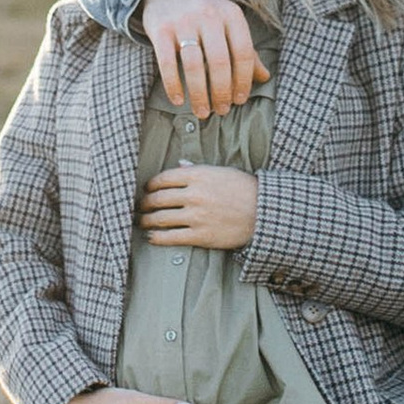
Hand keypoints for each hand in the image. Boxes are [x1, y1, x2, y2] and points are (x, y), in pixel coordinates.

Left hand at [137, 162, 259, 249]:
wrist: (263, 212)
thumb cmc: (244, 189)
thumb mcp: (222, 172)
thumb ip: (197, 169)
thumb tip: (180, 165)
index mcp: (198, 175)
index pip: (164, 178)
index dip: (150, 185)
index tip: (147, 189)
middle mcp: (194, 195)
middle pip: (158, 198)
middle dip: (145, 203)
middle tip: (140, 207)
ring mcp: (196, 216)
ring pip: (160, 218)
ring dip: (146, 220)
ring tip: (142, 221)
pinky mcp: (201, 235)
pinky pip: (171, 237)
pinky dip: (157, 238)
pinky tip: (152, 237)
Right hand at [140, 0, 266, 121]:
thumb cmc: (205, 13)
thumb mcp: (229, 24)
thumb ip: (246, 50)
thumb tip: (264, 78)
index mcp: (231, 15)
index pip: (243, 53)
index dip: (243, 80)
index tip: (240, 100)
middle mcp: (209, 16)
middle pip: (219, 62)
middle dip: (222, 92)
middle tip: (221, 110)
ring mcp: (183, 22)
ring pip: (194, 65)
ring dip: (199, 94)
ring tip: (202, 112)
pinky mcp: (161, 29)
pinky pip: (167, 63)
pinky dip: (173, 85)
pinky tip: (178, 100)